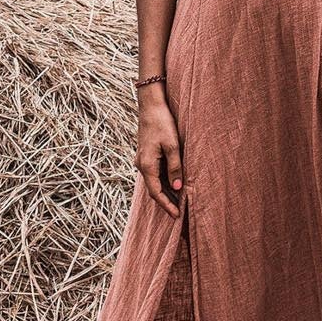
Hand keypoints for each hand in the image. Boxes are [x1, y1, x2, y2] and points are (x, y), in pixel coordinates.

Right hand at [137, 91, 183, 216]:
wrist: (151, 105)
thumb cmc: (162, 123)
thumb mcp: (173, 145)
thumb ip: (175, 168)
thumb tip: (178, 188)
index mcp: (146, 165)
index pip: (156, 192)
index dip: (167, 205)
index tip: (177, 215)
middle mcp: (141, 165)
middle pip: (154, 189)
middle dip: (166, 201)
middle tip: (180, 212)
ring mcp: (142, 160)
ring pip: (154, 182)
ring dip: (166, 191)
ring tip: (180, 200)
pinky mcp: (146, 155)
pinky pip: (154, 173)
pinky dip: (164, 181)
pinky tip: (174, 183)